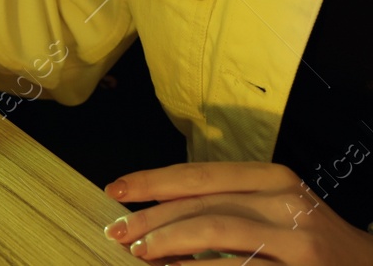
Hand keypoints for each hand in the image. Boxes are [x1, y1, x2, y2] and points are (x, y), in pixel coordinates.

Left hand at [103, 162, 372, 264]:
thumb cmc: (310, 241)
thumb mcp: (274, 209)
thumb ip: (225, 204)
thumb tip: (157, 209)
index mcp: (274, 178)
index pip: (201, 174)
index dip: (154, 181)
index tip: (116, 189)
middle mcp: (287, 203)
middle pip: (203, 204)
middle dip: (151, 219)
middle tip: (116, 232)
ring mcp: (299, 243)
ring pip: (217, 232)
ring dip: (169, 242)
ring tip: (139, 252)